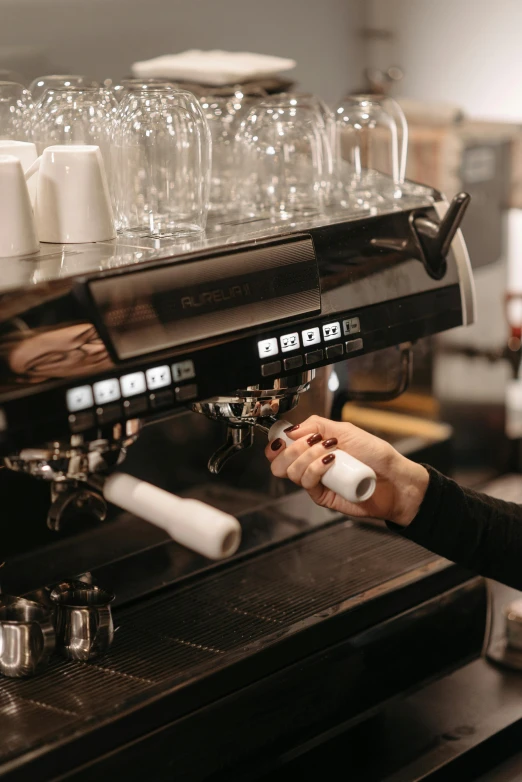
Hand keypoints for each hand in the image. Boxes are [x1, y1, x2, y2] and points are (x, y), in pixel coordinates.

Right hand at [264, 415, 428, 525]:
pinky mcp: (323, 497)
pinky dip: (315, 468)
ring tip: (329, 450)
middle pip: (280, 462)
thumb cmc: (376, 455)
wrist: (395, 479)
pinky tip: (330, 461)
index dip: (277, 443)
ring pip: (292, 472)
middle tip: (310, 442)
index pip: (281, 448)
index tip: (283, 438)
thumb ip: (317, 424)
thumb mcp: (345, 430)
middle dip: (291, 448)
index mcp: (312, 449)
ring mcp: (317, 482)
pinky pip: (308, 483)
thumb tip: (291, 430)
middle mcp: (311, 466)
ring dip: (307, 456)